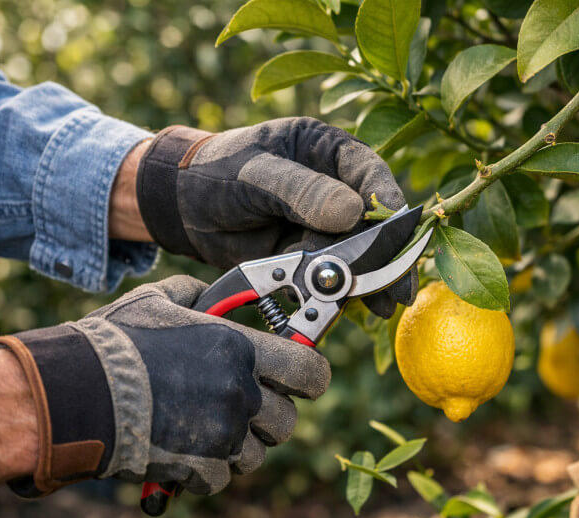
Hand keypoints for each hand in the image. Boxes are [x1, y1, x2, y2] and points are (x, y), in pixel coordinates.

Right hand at [0, 275, 329, 496]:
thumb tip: (214, 292)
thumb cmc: (114, 344)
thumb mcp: (157, 301)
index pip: (311, 373)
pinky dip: (207, 471)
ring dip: (239, 446)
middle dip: (269, 417)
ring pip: (258, 454)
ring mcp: (222, 434)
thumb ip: (197, 294)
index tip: (299, 381)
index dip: (311, 379)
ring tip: (206, 429)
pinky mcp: (200, 467)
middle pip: (287, 421)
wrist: (73, 395)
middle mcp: (239, 392)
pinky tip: (183, 449)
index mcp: (238, 349)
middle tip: (242, 408)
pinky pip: (223, 478)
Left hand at [135, 117, 415, 317]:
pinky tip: (353, 307)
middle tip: (398, 284)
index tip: (398, 229)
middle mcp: (333, 185)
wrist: (180, 209)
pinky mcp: (310, 253)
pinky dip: (342, 291)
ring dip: (370, 279)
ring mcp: (323, 223)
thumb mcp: (255, 175)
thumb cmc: (215, 173)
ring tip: (383, 304)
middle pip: (372, 220)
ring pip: (357, 252)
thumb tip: (353, 213)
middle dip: (385, 254)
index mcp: (325, 149)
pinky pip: (333, 273)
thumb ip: (302, 192)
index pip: (368, 172)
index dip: (387, 201)